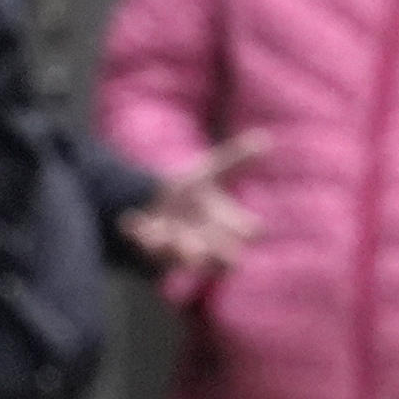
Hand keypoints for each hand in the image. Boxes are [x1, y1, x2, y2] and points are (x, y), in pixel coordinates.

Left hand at [120, 131, 266, 277]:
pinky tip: (131, 218)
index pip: (249, 234)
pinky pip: (147, 249)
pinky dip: (138, 233)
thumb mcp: (212, 170)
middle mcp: (208, 244)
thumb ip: (237, 158)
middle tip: (214, 246)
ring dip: (178, 247)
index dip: (249, 230)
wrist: (155, 202)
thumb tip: (266, 138)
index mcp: (226, 227)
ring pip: (185, 260)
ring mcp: (180, 251)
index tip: (252, 225)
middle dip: (220, 254)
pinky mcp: (153, 250)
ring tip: (169, 232)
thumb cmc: (191, 191)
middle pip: (225, 260)